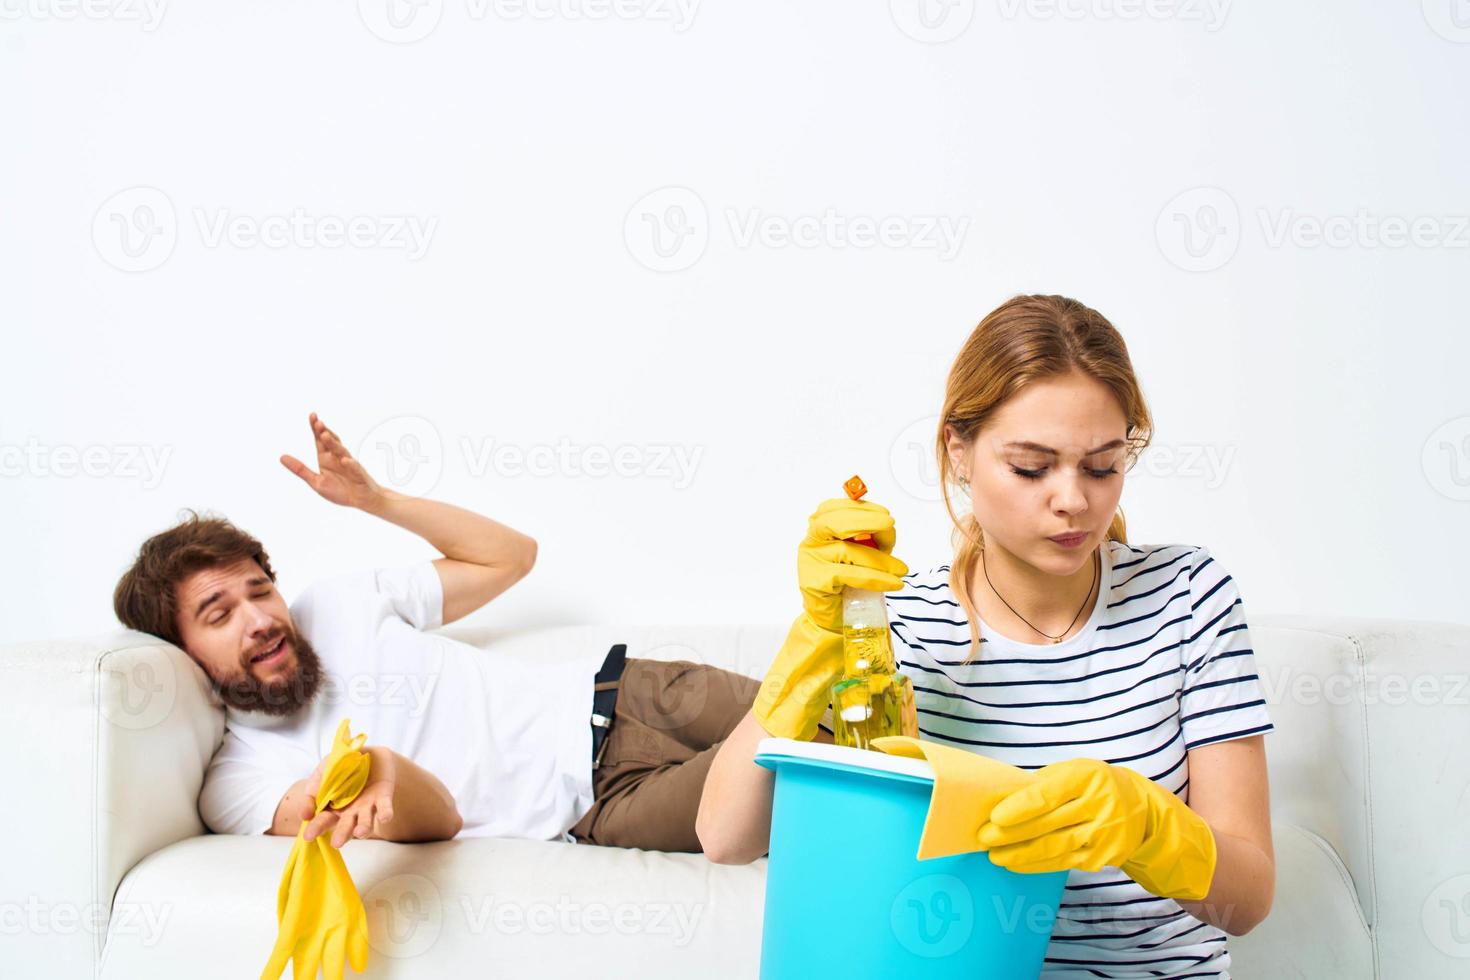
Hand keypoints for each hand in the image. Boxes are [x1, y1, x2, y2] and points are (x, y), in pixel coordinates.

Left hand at [280, 412, 386, 510]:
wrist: (362, 499)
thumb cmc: (340, 490)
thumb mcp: (316, 482)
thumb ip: (300, 469)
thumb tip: (282, 457)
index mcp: (326, 458)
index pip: (319, 440)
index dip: (315, 428)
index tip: (312, 416)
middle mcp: (337, 458)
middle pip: (330, 442)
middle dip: (324, 432)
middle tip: (318, 422)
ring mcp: (349, 464)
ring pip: (341, 451)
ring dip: (333, 444)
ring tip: (325, 436)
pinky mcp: (359, 474)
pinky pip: (354, 467)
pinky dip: (350, 463)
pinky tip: (344, 460)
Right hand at [302, 748, 397, 847]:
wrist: (367, 753)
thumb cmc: (340, 768)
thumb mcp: (321, 775)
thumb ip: (311, 793)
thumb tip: (305, 816)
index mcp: (332, 809)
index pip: (323, 821)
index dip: (316, 828)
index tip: (308, 835)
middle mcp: (350, 812)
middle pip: (345, 826)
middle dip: (342, 834)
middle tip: (336, 843)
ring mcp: (367, 806)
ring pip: (365, 821)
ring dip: (364, 828)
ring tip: (360, 833)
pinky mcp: (383, 797)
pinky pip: (385, 807)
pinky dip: (385, 813)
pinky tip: (384, 818)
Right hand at [798, 497, 908, 631]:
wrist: (834, 615)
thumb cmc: (847, 581)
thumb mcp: (861, 552)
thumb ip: (870, 538)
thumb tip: (888, 529)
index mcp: (818, 528)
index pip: (834, 508)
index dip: (860, 508)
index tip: (884, 514)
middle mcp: (811, 541)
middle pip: (832, 523)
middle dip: (864, 520)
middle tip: (889, 524)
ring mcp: (811, 561)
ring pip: (847, 551)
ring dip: (880, 559)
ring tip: (901, 569)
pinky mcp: (815, 582)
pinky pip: (850, 575)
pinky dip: (876, 578)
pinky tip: (892, 583)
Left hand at [976, 757, 1217, 900]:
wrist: (1142, 809)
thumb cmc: (1095, 784)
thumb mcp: (1074, 771)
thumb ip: (1043, 783)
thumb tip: (1003, 798)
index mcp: (1087, 777)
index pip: (1048, 794)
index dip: (1020, 808)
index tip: (995, 817)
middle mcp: (1099, 806)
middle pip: (1049, 824)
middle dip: (1012, 834)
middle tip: (984, 839)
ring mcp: (1103, 835)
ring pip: (1055, 847)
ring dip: (1021, 854)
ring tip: (995, 856)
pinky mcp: (1102, 857)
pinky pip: (1064, 862)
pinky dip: (1038, 864)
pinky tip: (1017, 864)